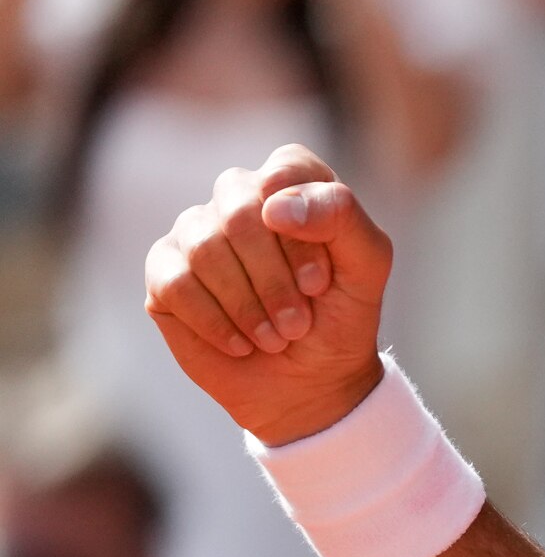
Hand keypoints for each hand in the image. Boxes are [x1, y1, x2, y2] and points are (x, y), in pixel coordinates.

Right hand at [142, 145, 393, 445]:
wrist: (310, 384)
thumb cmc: (340, 318)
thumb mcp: (367, 267)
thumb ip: (342, 217)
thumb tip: (273, 205)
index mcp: (290, 183)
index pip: (285, 172)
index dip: (303, 233)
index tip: (320, 283)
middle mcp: (237, 198)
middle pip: (239, 210)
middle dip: (274, 277)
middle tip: (299, 322)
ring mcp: (195, 232)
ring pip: (204, 248)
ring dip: (248, 306)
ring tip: (275, 337)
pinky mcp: (164, 271)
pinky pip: (175, 284)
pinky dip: (216, 323)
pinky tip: (242, 344)